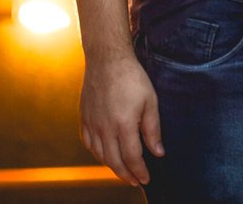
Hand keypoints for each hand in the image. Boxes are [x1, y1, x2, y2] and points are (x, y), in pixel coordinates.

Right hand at [80, 53, 162, 184]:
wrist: (107, 59)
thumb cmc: (132, 77)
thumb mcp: (150, 101)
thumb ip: (153, 129)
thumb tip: (158, 152)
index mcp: (123, 124)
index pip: (132, 157)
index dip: (139, 171)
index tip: (146, 179)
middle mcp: (105, 128)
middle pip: (114, 161)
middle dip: (126, 175)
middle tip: (135, 181)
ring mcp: (92, 123)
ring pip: (100, 155)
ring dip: (112, 166)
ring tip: (123, 171)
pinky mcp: (84, 117)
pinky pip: (88, 143)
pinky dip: (97, 154)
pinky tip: (105, 155)